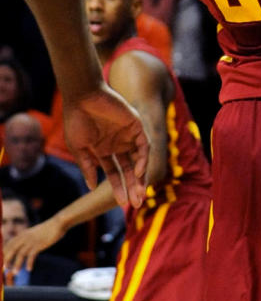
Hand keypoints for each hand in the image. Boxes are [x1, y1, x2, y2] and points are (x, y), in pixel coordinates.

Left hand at [3, 217, 60, 274]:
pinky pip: (32, 255)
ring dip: (17, 264)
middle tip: (3, 269)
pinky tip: (29, 269)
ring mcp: (32, 240)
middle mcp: (24, 237)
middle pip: (12, 249)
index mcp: (22, 234)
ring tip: (15, 272)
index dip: (4, 253)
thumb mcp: (33, 233)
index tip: (1, 262)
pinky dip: (29, 262)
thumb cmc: (46, 230)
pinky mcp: (39, 244)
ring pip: (21, 254)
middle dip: (6, 260)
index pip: (9, 244)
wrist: (57, 223)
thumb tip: (22, 250)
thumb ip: (26, 240)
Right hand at [62, 86, 147, 207]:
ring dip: (141, 177)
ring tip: (140, 194)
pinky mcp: (136, 126)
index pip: (115, 173)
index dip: (118, 187)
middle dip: (133, 187)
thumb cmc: (76, 120)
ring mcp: (128, 135)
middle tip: (136, 204)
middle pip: (129, 170)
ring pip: (139, 161)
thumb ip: (87, 167)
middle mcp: (118, 144)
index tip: (120, 203)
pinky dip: (143, 159)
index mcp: (104, 150)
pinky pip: (143, 146)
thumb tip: (92, 187)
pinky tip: (138, 172)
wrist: (83, 96)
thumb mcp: (79, 148)